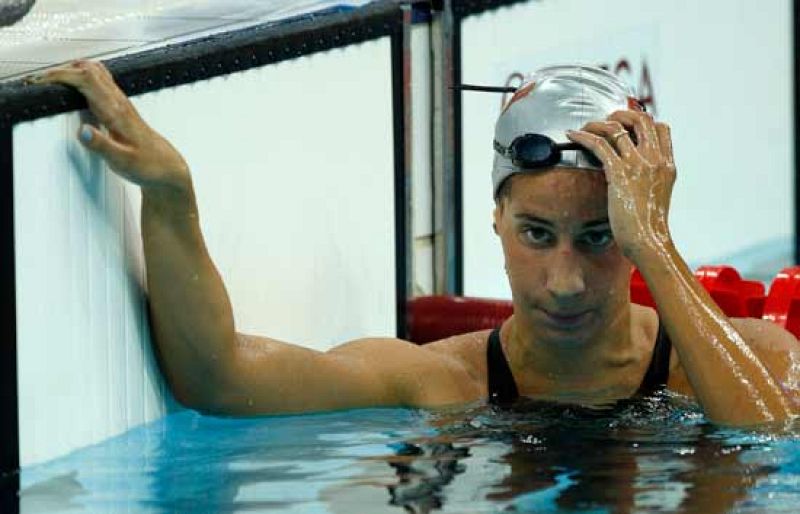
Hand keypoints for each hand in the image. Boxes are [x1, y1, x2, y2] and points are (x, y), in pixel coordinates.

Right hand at [32, 60, 189, 190]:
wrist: (167, 168)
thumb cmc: (148, 166)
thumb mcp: (122, 162)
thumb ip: (102, 146)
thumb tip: (82, 131)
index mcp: (116, 112)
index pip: (87, 79)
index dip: (61, 75)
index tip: (41, 81)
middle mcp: (119, 102)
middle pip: (89, 68)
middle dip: (61, 70)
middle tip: (39, 82)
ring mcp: (121, 103)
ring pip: (96, 72)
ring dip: (71, 70)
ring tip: (50, 82)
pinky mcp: (121, 107)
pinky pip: (100, 82)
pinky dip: (82, 77)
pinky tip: (72, 88)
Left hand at [565, 110, 675, 258]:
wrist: (648, 240)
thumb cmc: (648, 226)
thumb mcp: (657, 195)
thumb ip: (650, 179)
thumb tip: (634, 174)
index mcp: (667, 165)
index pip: (661, 128)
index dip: (644, 121)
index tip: (628, 124)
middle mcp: (655, 160)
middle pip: (641, 119)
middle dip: (622, 114)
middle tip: (607, 119)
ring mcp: (639, 165)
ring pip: (618, 128)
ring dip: (598, 123)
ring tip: (586, 127)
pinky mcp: (620, 173)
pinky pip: (599, 144)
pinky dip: (583, 136)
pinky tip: (572, 135)